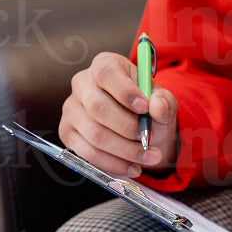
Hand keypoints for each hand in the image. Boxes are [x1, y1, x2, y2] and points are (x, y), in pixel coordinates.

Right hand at [60, 50, 178, 177]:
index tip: (145, 108)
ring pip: (94, 135)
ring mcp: (71, 109)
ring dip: (125, 151)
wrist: (136, 126)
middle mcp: (82, 83)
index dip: (125, 91)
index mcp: (105, 65)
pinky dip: (113, 164)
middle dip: (127, 128)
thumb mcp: (161, 100)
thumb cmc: (146, 107)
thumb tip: (158, 106)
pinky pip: (87, 153)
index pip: (106, 73)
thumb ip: (164, 102)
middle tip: (148, 139)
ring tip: (149, 157)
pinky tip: (132, 166)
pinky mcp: (67, 133)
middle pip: (97, 107)